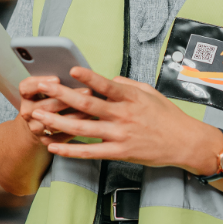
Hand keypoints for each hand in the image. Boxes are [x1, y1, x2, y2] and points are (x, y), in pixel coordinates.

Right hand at [17, 75, 94, 144]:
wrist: (38, 122)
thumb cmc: (47, 98)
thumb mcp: (47, 87)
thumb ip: (57, 81)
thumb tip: (78, 72)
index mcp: (26, 94)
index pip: (27, 87)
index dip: (40, 83)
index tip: (57, 79)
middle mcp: (27, 111)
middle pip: (44, 106)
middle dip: (67, 99)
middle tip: (88, 91)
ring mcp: (35, 127)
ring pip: (54, 123)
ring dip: (75, 116)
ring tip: (92, 109)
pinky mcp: (44, 140)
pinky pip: (59, 138)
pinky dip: (74, 131)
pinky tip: (88, 124)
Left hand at [29, 68, 222, 174]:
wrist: (185, 142)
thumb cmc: (168, 116)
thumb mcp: (150, 92)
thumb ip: (127, 85)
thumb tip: (109, 79)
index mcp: (131, 98)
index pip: (107, 85)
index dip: (89, 78)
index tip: (71, 70)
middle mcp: (123, 115)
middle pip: (87, 105)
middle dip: (61, 96)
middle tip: (42, 88)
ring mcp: (120, 135)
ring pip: (83, 128)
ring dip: (57, 121)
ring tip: (37, 116)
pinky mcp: (119, 153)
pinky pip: (90, 152)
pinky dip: (71, 149)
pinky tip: (54, 145)